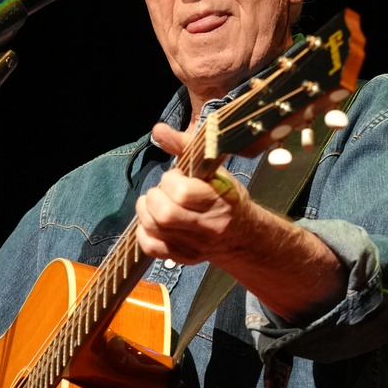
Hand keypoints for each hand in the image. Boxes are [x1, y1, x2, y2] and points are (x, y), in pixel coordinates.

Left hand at [136, 123, 347, 324]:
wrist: (242, 236)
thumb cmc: (227, 198)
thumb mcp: (214, 170)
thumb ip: (185, 147)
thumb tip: (157, 129)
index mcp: (218, 202)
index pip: (181, 193)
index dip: (171, 180)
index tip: (176, 177)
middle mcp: (207, 228)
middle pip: (164, 214)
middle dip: (155, 196)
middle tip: (163, 191)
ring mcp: (193, 246)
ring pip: (153, 228)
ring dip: (146, 210)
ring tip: (157, 203)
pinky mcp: (182, 258)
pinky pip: (150, 247)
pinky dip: (144, 231)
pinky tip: (154, 222)